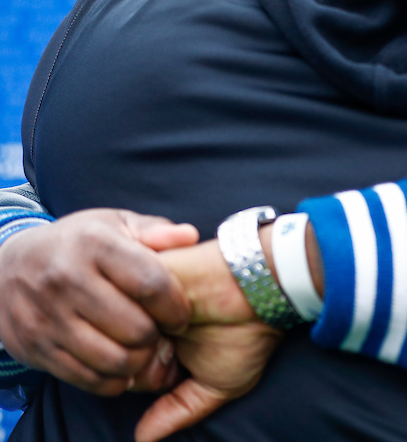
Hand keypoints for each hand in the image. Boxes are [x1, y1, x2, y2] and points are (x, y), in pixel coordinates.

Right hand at [0, 209, 197, 394]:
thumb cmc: (79, 244)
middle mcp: (65, 279)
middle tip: (161, 334)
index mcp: (94, 244)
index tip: (181, 314)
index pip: (151, 284)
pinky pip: (86, 378)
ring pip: (113, 359)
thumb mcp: (116, 224)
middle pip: (135, 328)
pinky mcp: (34, 347)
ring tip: (143, 349)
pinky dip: (113, 381)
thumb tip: (190, 236)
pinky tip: (120, 365)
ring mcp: (46, 316)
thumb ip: (156, 231)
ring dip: (138, 362)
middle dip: (158, 337)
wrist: (7, 265)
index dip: (177, 306)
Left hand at [134, 241, 281, 441]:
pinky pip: (116, 304)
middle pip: (115, 355)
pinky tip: (169, 312)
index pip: (126, 374)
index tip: (179, 367)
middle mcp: (147, 318)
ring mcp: (141, 295)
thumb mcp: (215, 385)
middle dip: (145, 363)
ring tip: (175, 329)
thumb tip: (140, 440)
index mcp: (161, 343)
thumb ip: (176, 412)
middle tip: (176, 345)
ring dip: (144, 340)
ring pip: (113, 332)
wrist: (260, 290)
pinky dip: (144, 318)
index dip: (151, 380)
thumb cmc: (246, 335)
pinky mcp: (139, 271)